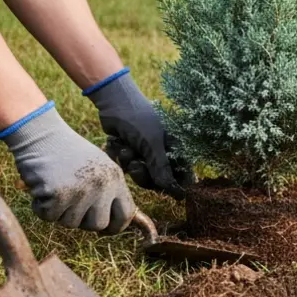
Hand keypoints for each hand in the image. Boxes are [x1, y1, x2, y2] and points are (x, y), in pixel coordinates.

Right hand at [0, 105, 135, 232]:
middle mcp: (103, 186)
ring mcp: (82, 191)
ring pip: (71, 223)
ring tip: (55, 187)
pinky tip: (41, 188)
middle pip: (98, 225)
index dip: (115, 226)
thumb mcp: (98, 167)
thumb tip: (118, 223)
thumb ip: (108, 191)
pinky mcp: (59, 194)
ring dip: (59, 211)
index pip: (126, 214)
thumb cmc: (66, 152)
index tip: (104, 229)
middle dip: (82, 220)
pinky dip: (40, 207)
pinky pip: (49, 217)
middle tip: (69, 203)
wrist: (40, 134)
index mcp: (115, 178)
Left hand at [86, 71, 192, 199]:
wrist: (112, 100)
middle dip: (144, 174)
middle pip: (158, 180)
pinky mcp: (130, 150)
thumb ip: (161, 168)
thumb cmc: (137, 118)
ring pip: (139, 174)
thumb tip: (173, 190)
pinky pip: (125, 165)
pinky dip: (119, 156)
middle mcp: (162, 152)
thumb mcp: (151, 143)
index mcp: (175, 148)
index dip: (177, 187)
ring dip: (129, 163)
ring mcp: (145, 152)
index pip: (183, 175)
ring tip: (125, 147)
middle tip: (136, 166)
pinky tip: (117, 143)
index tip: (171, 196)